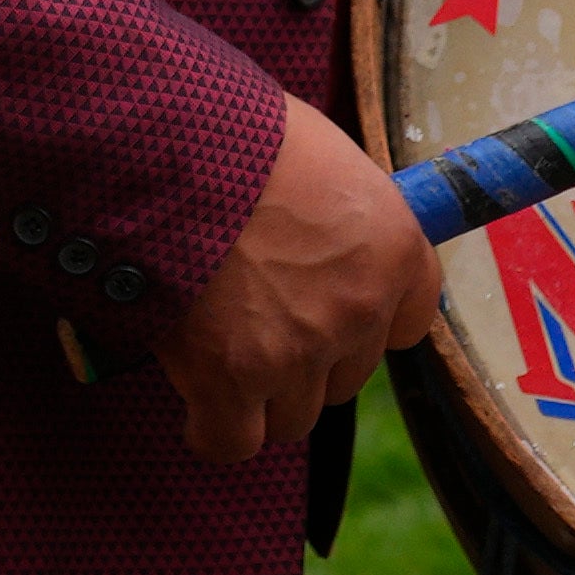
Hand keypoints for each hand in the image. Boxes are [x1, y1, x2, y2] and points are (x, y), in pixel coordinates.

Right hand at [146, 98, 439, 464]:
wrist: (164, 144)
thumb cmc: (234, 133)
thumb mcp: (319, 157)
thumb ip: (337, 218)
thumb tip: (319, 240)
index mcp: (393, 246)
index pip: (410, 322)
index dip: (365, 320)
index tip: (331, 308)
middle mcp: (359, 307)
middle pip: (346, 375)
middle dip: (306, 355)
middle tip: (255, 312)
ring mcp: (298, 349)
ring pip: (293, 414)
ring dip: (259, 391)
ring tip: (217, 345)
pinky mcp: (231, 381)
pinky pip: (231, 442)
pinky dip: (210, 428)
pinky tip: (194, 401)